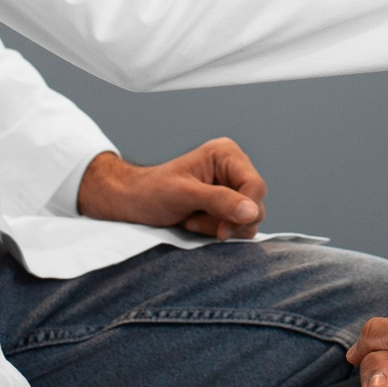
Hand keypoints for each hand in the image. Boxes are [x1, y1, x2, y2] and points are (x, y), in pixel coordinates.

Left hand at [75, 138, 266, 238]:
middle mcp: (234, 169)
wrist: (132, 204)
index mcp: (226, 155)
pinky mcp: (227, 208)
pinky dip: (216, 231)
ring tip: (191, 220)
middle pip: (255, 205)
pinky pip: (237, 228)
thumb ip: (219, 201)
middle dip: (226, 220)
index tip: (222, 231)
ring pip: (248, 220)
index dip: (243, 211)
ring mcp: (232, 189)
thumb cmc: (152, 192)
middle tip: (194, 221)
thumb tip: (252, 212)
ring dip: (218, 227)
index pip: (255, 186)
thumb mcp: (184, 195)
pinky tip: (195, 223)